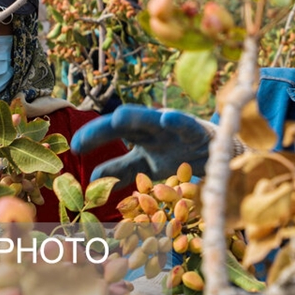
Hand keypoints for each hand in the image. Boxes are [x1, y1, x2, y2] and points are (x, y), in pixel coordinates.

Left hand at [71, 105, 210, 185]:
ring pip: (152, 119)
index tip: (75, 147)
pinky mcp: (197, 131)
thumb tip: (93, 179)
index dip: (93, 138)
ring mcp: (174, 129)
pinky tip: (168, 118)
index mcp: (140, 137)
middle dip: (104, 129)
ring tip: (120, 116)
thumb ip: (122, 172)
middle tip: (83, 139)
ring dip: (138, 116)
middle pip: (125, 125)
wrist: (219, 156)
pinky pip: (186, 126)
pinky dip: (178, 121)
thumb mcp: (147, 167)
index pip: (112, 135)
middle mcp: (153, 129)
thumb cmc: (179, 157)